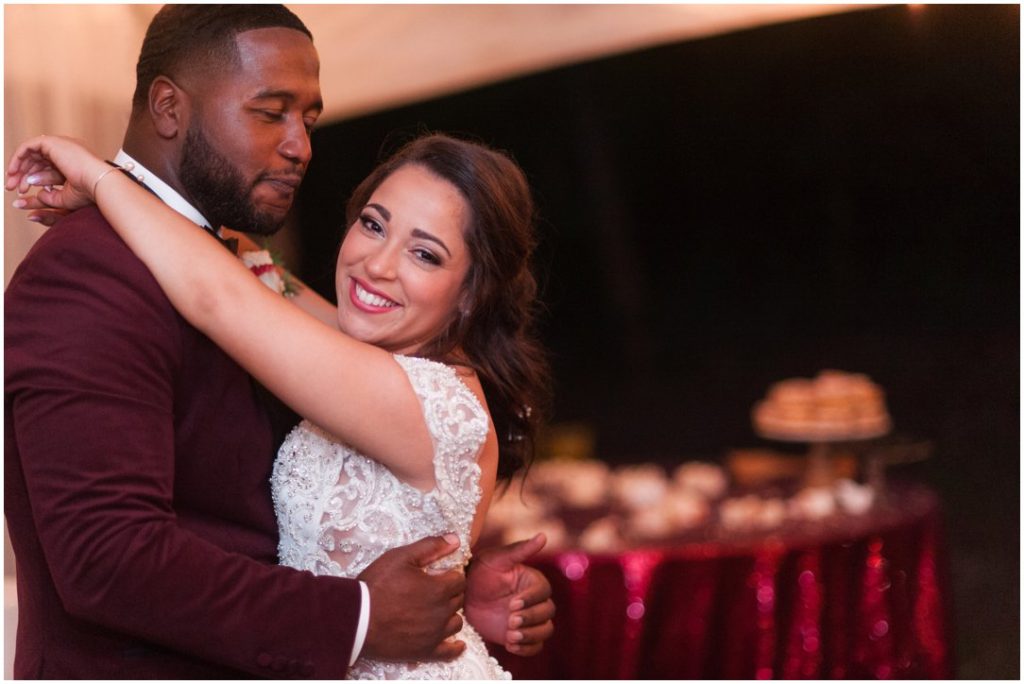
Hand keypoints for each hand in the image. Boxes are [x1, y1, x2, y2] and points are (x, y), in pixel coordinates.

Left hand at [6, 134, 109, 222]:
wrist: (97, 184)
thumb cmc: (89, 193)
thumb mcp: (64, 197)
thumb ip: (50, 196)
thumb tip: (38, 194)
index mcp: (73, 159)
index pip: (46, 165)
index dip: (31, 177)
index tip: (22, 191)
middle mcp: (67, 150)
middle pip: (37, 159)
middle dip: (22, 174)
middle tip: (12, 188)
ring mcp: (60, 144)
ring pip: (31, 153)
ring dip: (18, 168)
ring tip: (12, 183)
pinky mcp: (52, 143)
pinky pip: (28, 147)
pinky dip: (18, 158)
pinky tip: (13, 171)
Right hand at [357, 535, 466, 661]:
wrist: (356, 619)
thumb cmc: (377, 585)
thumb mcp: (401, 557)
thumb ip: (431, 546)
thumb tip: (455, 539)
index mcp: (438, 588)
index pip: (459, 579)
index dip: (449, 575)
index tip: (438, 575)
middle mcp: (441, 612)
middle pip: (458, 599)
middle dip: (449, 592)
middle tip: (433, 590)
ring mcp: (435, 634)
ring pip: (456, 622)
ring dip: (450, 615)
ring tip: (436, 611)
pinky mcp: (425, 651)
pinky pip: (449, 652)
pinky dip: (455, 648)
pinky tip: (458, 644)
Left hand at [465, 533, 554, 655]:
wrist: (462, 596)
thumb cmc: (479, 572)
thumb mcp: (497, 559)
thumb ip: (520, 550)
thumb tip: (544, 535)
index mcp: (532, 581)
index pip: (543, 592)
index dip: (531, 599)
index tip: (513, 603)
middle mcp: (534, 601)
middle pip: (547, 613)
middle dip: (531, 618)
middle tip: (510, 620)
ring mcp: (528, 620)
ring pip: (545, 631)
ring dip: (531, 635)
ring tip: (511, 634)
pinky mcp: (520, 635)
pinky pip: (534, 647)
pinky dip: (527, 649)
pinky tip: (511, 644)